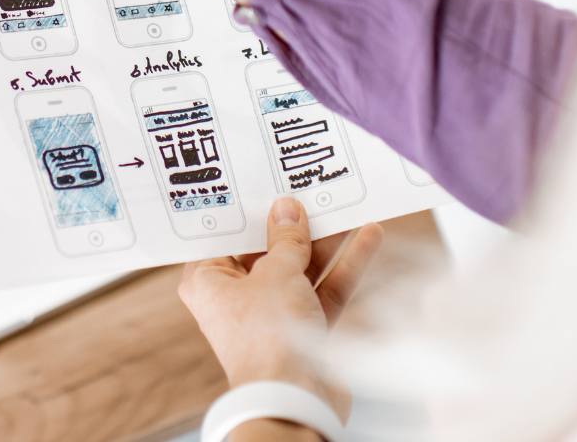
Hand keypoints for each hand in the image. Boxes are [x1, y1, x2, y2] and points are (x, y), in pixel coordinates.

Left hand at [180, 198, 384, 416]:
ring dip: (325, 240)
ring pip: (301, 267)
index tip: (261, 177)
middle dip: (293, 222)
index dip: (244, 208)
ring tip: (347, 203)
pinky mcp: (304, 328)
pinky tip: (367, 236)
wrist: (295, 398)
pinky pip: (323, 289)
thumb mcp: (276, 273)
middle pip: (266, 249)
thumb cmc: (267, 336)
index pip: (223, 234)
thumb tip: (287, 208)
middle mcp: (236, 296)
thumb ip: (286, 239)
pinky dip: (344, 266)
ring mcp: (272, 313)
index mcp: (208, 281)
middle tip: (310, 185)